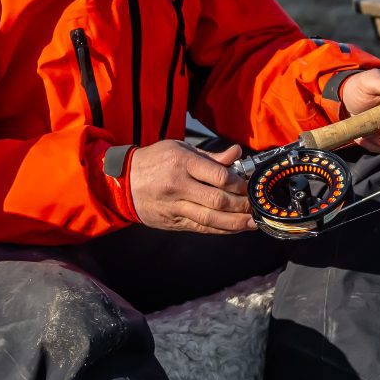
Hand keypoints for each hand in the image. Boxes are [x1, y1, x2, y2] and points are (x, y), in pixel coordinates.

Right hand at [126, 140, 252, 233]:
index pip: (219, 177)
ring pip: (211, 219)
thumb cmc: (155, 161)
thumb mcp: (180, 149)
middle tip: (256, 205)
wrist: (123, 181)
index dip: (240, 184)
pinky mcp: (173, 221)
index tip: (250, 185)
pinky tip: (236, 228)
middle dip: (242, 205)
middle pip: (218, 201)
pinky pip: (201, 228)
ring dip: (236, 222)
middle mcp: (178, 186)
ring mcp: (175, 206)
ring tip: (253, 222)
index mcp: (182, 163)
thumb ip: (211, 156)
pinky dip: (221, 229)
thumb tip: (237, 153)